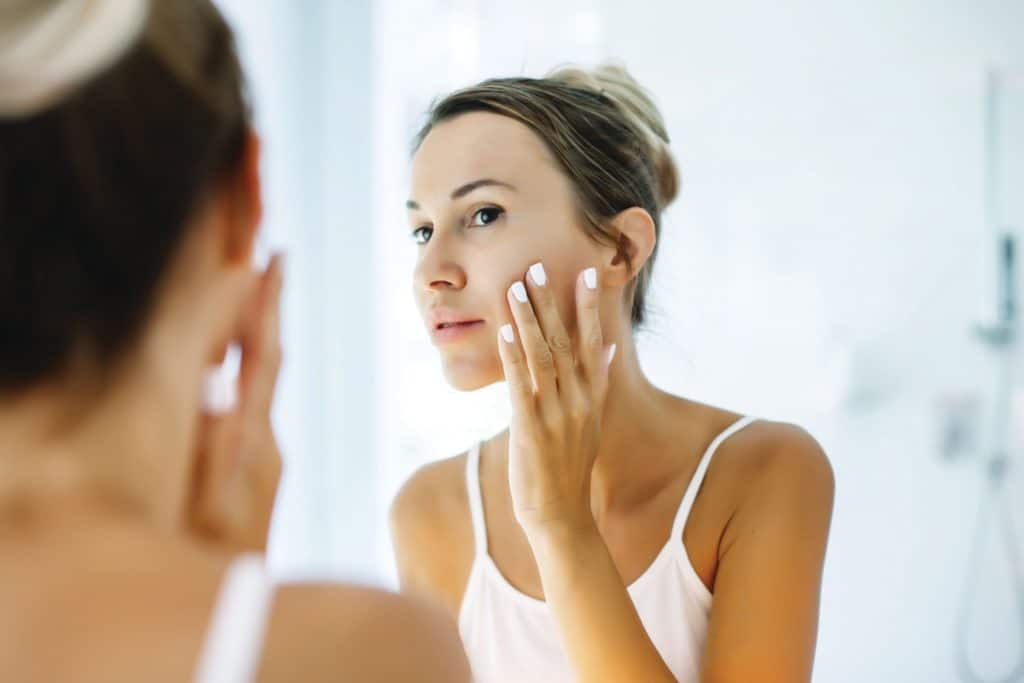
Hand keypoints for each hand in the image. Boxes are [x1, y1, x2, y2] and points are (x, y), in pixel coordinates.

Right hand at [187, 254, 284, 553]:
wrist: (240, 611)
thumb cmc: (209, 559)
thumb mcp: (202, 499)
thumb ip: (209, 442)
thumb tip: (213, 385)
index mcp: (252, 438)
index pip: (263, 357)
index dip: (268, 306)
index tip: (278, 257)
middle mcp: (265, 440)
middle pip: (266, 360)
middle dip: (262, 309)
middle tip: (265, 256)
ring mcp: (264, 456)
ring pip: (258, 381)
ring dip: (252, 337)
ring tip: (250, 290)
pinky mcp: (257, 470)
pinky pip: (250, 406)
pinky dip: (243, 373)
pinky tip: (232, 361)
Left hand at [497, 262, 615, 535]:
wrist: (562, 518)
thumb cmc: (571, 470)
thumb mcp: (592, 424)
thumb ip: (599, 383)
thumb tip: (611, 348)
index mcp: (593, 398)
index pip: (594, 343)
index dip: (589, 308)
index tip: (586, 274)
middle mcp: (579, 402)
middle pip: (565, 342)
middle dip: (550, 302)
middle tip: (538, 266)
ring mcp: (556, 416)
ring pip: (542, 357)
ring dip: (527, 319)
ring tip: (516, 287)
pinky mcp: (531, 430)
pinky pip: (521, 385)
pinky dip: (513, 355)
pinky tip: (504, 331)